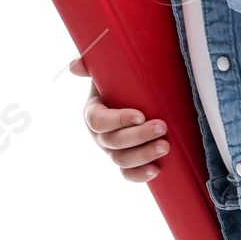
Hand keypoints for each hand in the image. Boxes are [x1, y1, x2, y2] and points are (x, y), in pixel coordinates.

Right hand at [69, 59, 170, 182]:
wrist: (138, 99)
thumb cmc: (122, 83)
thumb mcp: (107, 71)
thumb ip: (90, 64)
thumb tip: (74, 66)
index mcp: (93, 113)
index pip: (98, 121)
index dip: (117, 120)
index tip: (139, 115)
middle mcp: (100, 136)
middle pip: (114, 142)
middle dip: (139, 137)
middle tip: (162, 127)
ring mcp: (112, 151)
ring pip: (122, 160)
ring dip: (143, 155)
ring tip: (166, 146)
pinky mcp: (126, 163)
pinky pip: (128, 174)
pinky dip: (140, 175)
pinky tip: (156, 170)